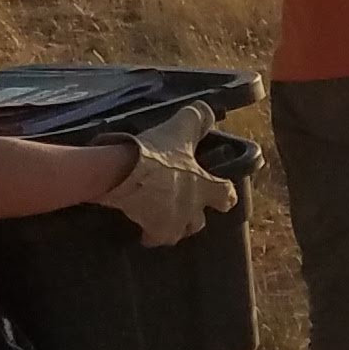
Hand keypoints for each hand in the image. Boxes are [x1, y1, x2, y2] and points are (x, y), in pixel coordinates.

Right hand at [104, 129, 239, 246]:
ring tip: (161, 220)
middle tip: (182, 207)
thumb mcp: (179, 129)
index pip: (226, 196)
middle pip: (198, 222)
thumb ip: (196, 119)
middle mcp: (192, 211)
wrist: (122, 174)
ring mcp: (172, 225)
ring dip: (172, 227)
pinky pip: (152, 238)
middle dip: (193, 217)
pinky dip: (148, 234)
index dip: (225, 195)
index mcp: (205, 186)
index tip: (222, 197)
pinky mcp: (150, 233)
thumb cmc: (155, 154)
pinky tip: (139, 228)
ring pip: (177, 233)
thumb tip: (207, 110)